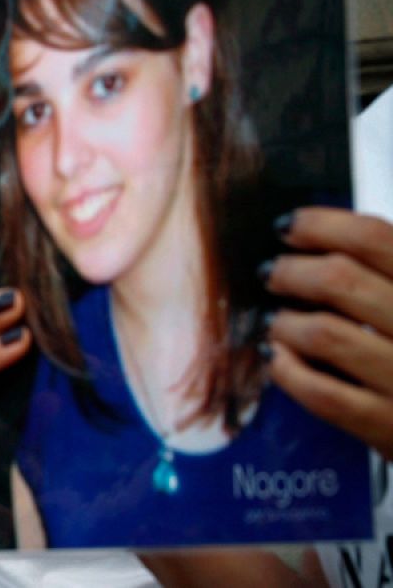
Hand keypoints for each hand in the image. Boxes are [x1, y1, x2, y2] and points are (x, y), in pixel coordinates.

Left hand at [263, 207, 392, 457]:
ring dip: (285, 321)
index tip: (289, 227)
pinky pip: (321, 392)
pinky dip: (287, 369)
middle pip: (341, 279)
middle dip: (291, 271)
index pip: (375, 238)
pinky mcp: (390, 427)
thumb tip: (320, 237)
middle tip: (272, 273)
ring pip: (324, 332)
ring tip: (278, 321)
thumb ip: (384, 273)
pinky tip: (279, 357)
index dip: (321, 225)